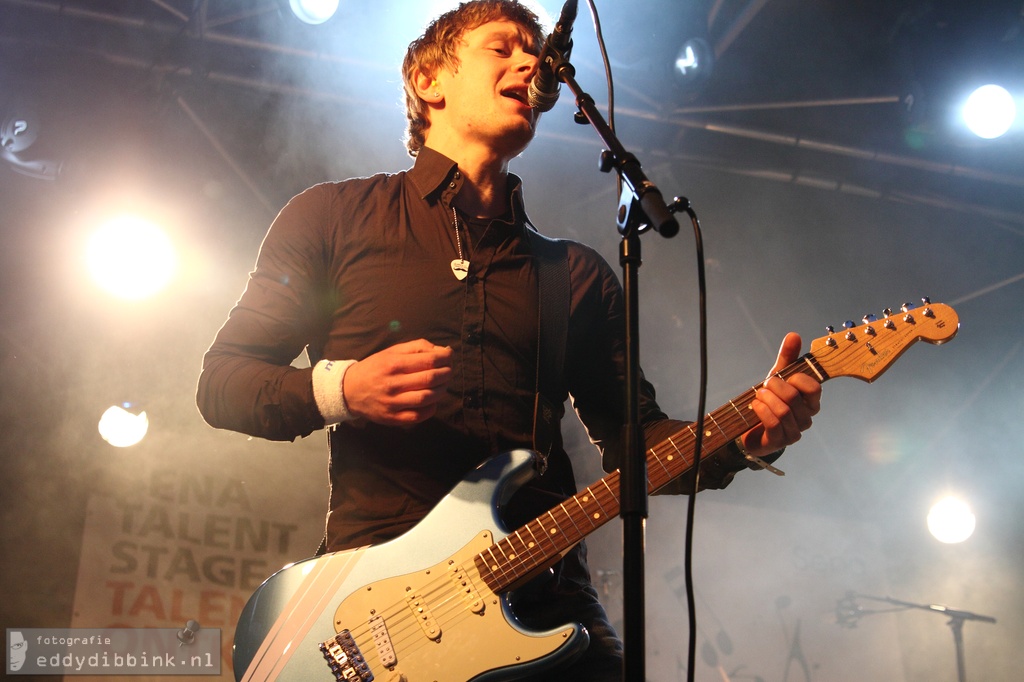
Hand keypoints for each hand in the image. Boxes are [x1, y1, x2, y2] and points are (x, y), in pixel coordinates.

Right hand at [343, 339, 452, 425]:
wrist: (349, 390)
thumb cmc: (375, 368)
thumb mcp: (392, 351)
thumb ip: (417, 348)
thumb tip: (443, 351)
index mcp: (393, 364)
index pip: (428, 361)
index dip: (445, 359)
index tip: (449, 357)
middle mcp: (393, 384)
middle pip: (430, 379)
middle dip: (446, 374)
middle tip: (449, 371)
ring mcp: (393, 403)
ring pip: (427, 398)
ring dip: (441, 391)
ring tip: (443, 385)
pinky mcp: (393, 418)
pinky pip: (419, 415)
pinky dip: (431, 408)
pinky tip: (432, 401)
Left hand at [739, 332, 821, 457]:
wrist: (752, 427)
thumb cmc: (770, 400)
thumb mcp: (778, 376)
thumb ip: (787, 357)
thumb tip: (794, 335)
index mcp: (811, 401)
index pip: (814, 388)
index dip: (797, 379)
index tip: (785, 376)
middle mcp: (807, 417)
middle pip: (794, 397)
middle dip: (775, 387)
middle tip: (765, 384)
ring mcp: (795, 431)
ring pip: (783, 411)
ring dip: (766, 399)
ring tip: (758, 394)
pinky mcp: (781, 441)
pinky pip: (773, 423)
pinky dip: (761, 410)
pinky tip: (755, 405)